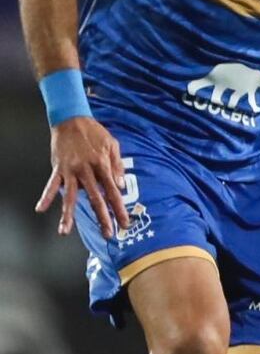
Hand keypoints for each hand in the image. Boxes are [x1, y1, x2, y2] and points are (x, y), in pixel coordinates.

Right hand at [36, 116, 127, 238]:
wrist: (72, 120)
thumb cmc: (95, 133)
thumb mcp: (113, 145)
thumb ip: (117, 166)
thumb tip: (120, 187)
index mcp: (103, 165)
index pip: (113, 192)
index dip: (119, 209)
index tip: (125, 222)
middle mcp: (87, 170)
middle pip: (95, 199)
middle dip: (102, 218)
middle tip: (107, 234)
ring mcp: (71, 170)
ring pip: (70, 197)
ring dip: (67, 215)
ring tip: (65, 232)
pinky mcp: (58, 168)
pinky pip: (51, 185)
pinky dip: (46, 197)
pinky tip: (40, 209)